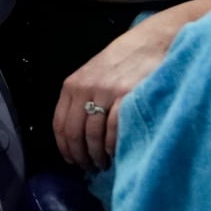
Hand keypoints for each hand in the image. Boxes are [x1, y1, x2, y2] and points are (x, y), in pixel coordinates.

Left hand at [53, 12, 179, 169]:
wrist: (150, 42)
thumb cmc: (122, 61)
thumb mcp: (93, 75)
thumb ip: (82, 98)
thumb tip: (76, 135)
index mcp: (73, 84)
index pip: (60, 124)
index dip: (64, 147)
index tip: (71, 161)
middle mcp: (86, 89)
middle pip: (75, 133)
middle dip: (80, 156)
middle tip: (88, 168)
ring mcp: (107, 93)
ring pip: (93, 135)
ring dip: (97, 156)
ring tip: (103, 164)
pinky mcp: (128, 97)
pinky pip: (115, 130)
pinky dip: (113, 147)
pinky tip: (115, 153)